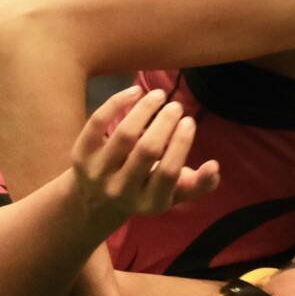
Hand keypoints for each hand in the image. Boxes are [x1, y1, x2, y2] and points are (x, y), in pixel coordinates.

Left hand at [71, 85, 219, 229]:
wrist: (94, 202)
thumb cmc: (146, 191)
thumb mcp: (173, 195)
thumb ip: (199, 184)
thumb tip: (214, 166)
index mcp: (149, 203)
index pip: (168, 172)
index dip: (181, 143)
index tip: (189, 122)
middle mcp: (121, 191)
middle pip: (147, 150)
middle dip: (165, 122)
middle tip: (176, 107)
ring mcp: (98, 174)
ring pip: (124, 134)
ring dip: (145, 108)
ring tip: (159, 95)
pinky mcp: (80, 156)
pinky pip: (98, 123)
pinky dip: (117, 102)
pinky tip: (135, 92)